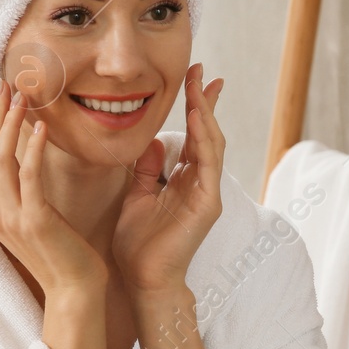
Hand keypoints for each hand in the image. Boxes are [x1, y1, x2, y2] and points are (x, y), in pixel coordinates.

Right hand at [0, 80, 107, 299]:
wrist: (73, 290)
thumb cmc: (58, 253)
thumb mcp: (30, 217)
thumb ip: (19, 190)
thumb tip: (18, 156)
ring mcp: (12, 217)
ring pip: (2, 160)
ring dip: (11, 123)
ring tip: (20, 95)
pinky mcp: (36, 220)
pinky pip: (30, 175)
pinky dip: (34, 148)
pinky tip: (41, 126)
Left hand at [112, 62, 225, 296]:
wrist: (142, 279)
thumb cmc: (137, 244)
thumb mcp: (136, 196)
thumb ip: (146, 169)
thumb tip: (152, 141)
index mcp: (182, 180)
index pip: (192, 135)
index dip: (193, 106)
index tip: (192, 77)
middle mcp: (199, 182)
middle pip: (207, 132)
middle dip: (204, 100)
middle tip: (201, 70)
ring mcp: (207, 192)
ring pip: (212, 143)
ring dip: (206, 112)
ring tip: (200, 85)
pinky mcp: (208, 204)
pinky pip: (209, 164)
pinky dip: (204, 138)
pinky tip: (198, 117)